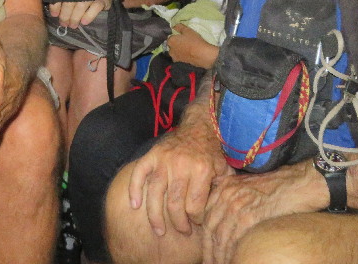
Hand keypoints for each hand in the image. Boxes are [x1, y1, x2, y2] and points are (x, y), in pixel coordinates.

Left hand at [47, 0, 110, 26]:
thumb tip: (55, 14)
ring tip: (73, 25)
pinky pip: (95, 7)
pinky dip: (88, 16)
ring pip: (81, 5)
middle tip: (64, 24)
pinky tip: (84, 22)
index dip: (56, 5)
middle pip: (70, 0)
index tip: (55, 15)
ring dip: (75, 17)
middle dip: (65, 14)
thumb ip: (63, 2)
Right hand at [128, 121, 229, 237]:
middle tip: (182, 231)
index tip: (196, 222)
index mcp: (201, 170)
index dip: (196, 219)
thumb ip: (222, 188)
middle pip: (175, 203)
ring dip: (155, 216)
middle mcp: (181, 165)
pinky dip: (134, 189)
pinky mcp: (152, 155)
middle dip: (178, 223)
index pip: (195, 205)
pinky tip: (135, 205)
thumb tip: (219, 211)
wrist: (200, 125)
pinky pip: (139, 173)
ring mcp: (164, 160)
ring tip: (159, 230)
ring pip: (155, 193)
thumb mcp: (223, 168)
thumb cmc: (212, 151)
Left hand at [167, 24, 218, 68]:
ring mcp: (174, 58)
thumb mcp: (187, 30)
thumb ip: (179, 27)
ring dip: (179, 50)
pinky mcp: (180, 63)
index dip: (176, 36)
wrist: (202, 55)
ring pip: (175, 52)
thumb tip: (174, 26)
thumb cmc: (194, 41)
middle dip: (176, 43)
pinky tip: (188, 54)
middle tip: (185, 41)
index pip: (170, 37)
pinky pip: (179, 57)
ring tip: (187, 48)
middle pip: (171, 45)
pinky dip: (182, 55)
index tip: (181, 36)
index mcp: (170, 41)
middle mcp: (170, 50)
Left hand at [201, 161, 322, 263]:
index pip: (206, 217)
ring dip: (219, 255)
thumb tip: (217, 205)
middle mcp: (227, 195)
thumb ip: (228, 191)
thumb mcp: (245, 182)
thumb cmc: (276, 185)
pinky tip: (236, 261)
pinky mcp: (250, 216)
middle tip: (210, 262)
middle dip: (209, 250)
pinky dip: (232, 253)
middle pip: (210, 229)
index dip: (205, 237)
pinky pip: (235, 240)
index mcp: (224, 187)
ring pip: (221, 237)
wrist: (297, 183)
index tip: (206, 251)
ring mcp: (237, 206)